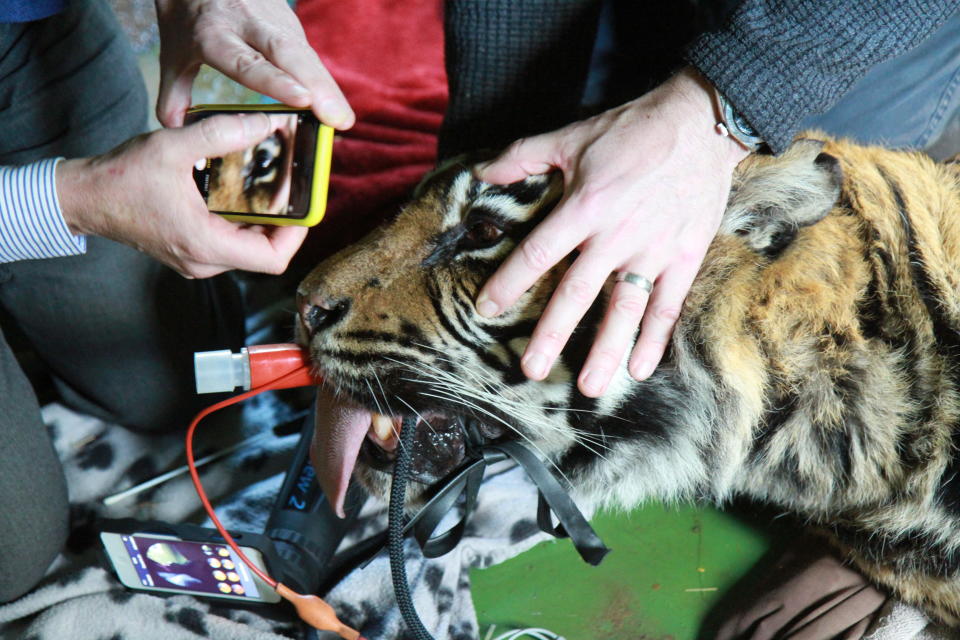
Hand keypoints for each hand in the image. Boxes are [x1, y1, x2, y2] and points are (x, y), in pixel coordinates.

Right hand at [56, 113, 307, 277]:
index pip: (272, 260)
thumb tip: (266, 123)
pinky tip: (245, 192)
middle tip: (293, 190)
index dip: (297, 236)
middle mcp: (204, 261)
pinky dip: (244, 221)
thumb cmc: (121, 177)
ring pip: (249, 248)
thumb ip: (221, 133)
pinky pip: (231, 242)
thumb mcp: (173, 146)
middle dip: (285, 222)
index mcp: (204, 244)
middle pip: (265, 253)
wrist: (82, 197)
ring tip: (274, 187)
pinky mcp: (191, 251)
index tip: (304, 206)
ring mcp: (197, 260)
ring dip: (265, 221)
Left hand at [154, 0, 353, 129]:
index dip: (277, 81)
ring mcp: (273, 21)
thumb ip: (174, 93)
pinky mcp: (289, 24)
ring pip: (305, 55)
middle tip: (337, 119)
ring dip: (328, 88)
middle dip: (317, 87)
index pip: (248, 61)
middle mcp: (247, 24)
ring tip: (343, 120)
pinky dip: (324, 82)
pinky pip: (309, 56)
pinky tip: (337, 107)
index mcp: (213, 33)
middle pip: (288, 55)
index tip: (302, 100)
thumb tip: (174, 130)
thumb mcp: (172, 52)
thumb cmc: (186, 14)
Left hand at [474, 67, 749, 396]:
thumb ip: (524, 156)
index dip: (510, 283)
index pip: (538, 253)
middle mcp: (616, 234)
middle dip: (552, 334)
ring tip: (591, 387)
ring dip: (607, 350)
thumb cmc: (631, 130)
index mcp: (584, 206)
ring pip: (625, 308)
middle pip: (577, 293)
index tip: (487, 310)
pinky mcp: (685, 256)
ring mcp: (653, 249)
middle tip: (531, 369)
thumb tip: (482, 174)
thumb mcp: (571, 136)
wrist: (700, 122)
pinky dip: (655, 338)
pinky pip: (668, 305)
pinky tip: (640, 369)